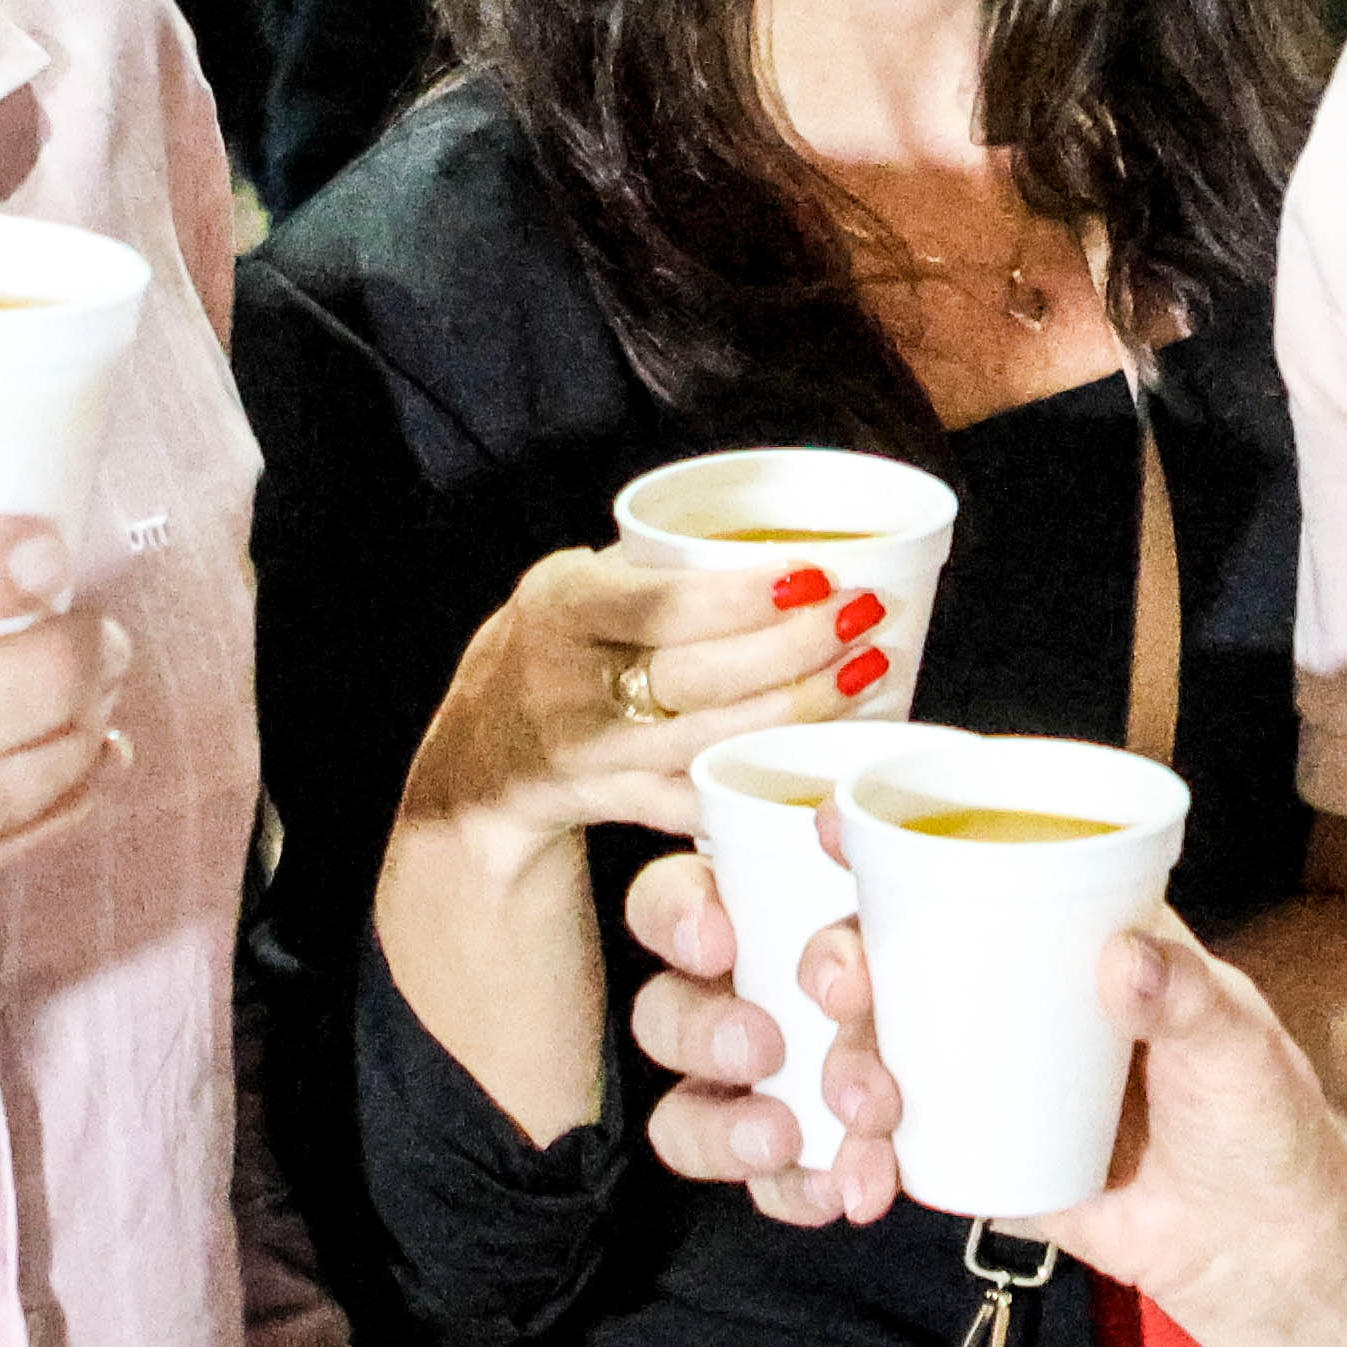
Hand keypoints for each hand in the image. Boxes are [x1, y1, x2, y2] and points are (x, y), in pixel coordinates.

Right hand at [408, 539, 872, 878]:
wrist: (479, 755)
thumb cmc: (557, 647)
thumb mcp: (578, 588)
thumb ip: (656, 574)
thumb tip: (788, 541)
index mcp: (560, 606)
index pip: (660, 602)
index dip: (744, 595)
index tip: (818, 575)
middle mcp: (564, 683)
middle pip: (697, 674)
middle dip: (794, 649)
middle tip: (863, 619)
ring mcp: (588, 754)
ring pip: (706, 739)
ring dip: (797, 710)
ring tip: (866, 672)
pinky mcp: (610, 805)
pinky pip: (696, 798)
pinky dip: (761, 777)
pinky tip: (820, 751)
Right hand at [630, 881, 1346, 1314]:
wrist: (1254, 1253)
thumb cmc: (1260, 1120)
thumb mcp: (1237, 1044)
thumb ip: (1185, 999)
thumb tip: (1124, 958)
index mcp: (1055, 923)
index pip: (953, 857)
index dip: (876, 835)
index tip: (830, 832)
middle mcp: (991, 984)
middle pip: (872, 944)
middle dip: (830, 957)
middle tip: (839, 990)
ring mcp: (962, 1069)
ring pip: (849, 1046)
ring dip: (828, 1065)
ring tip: (865, 1111)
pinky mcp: (954, 1153)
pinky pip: (868, 1147)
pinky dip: (844, 1160)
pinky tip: (853, 1181)